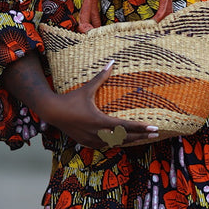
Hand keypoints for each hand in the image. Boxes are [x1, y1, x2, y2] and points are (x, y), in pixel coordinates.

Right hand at [44, 63, 160, 151]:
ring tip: (144, 137)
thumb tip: (112, 62)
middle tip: (156, 134)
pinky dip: (116, 143)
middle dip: (141, 136)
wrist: (52, 112)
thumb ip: (101, 76)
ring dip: (130, 141)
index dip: (141, 128)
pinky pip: (106, 145)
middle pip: (125, 138)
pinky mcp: (87, 143)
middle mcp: (98, 133)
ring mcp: (92, 140)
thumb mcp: (87, 89)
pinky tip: (125, 140)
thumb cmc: (70, 99)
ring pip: (116, 143)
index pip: (126, 126)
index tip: (154, 128)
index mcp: (100, 120)